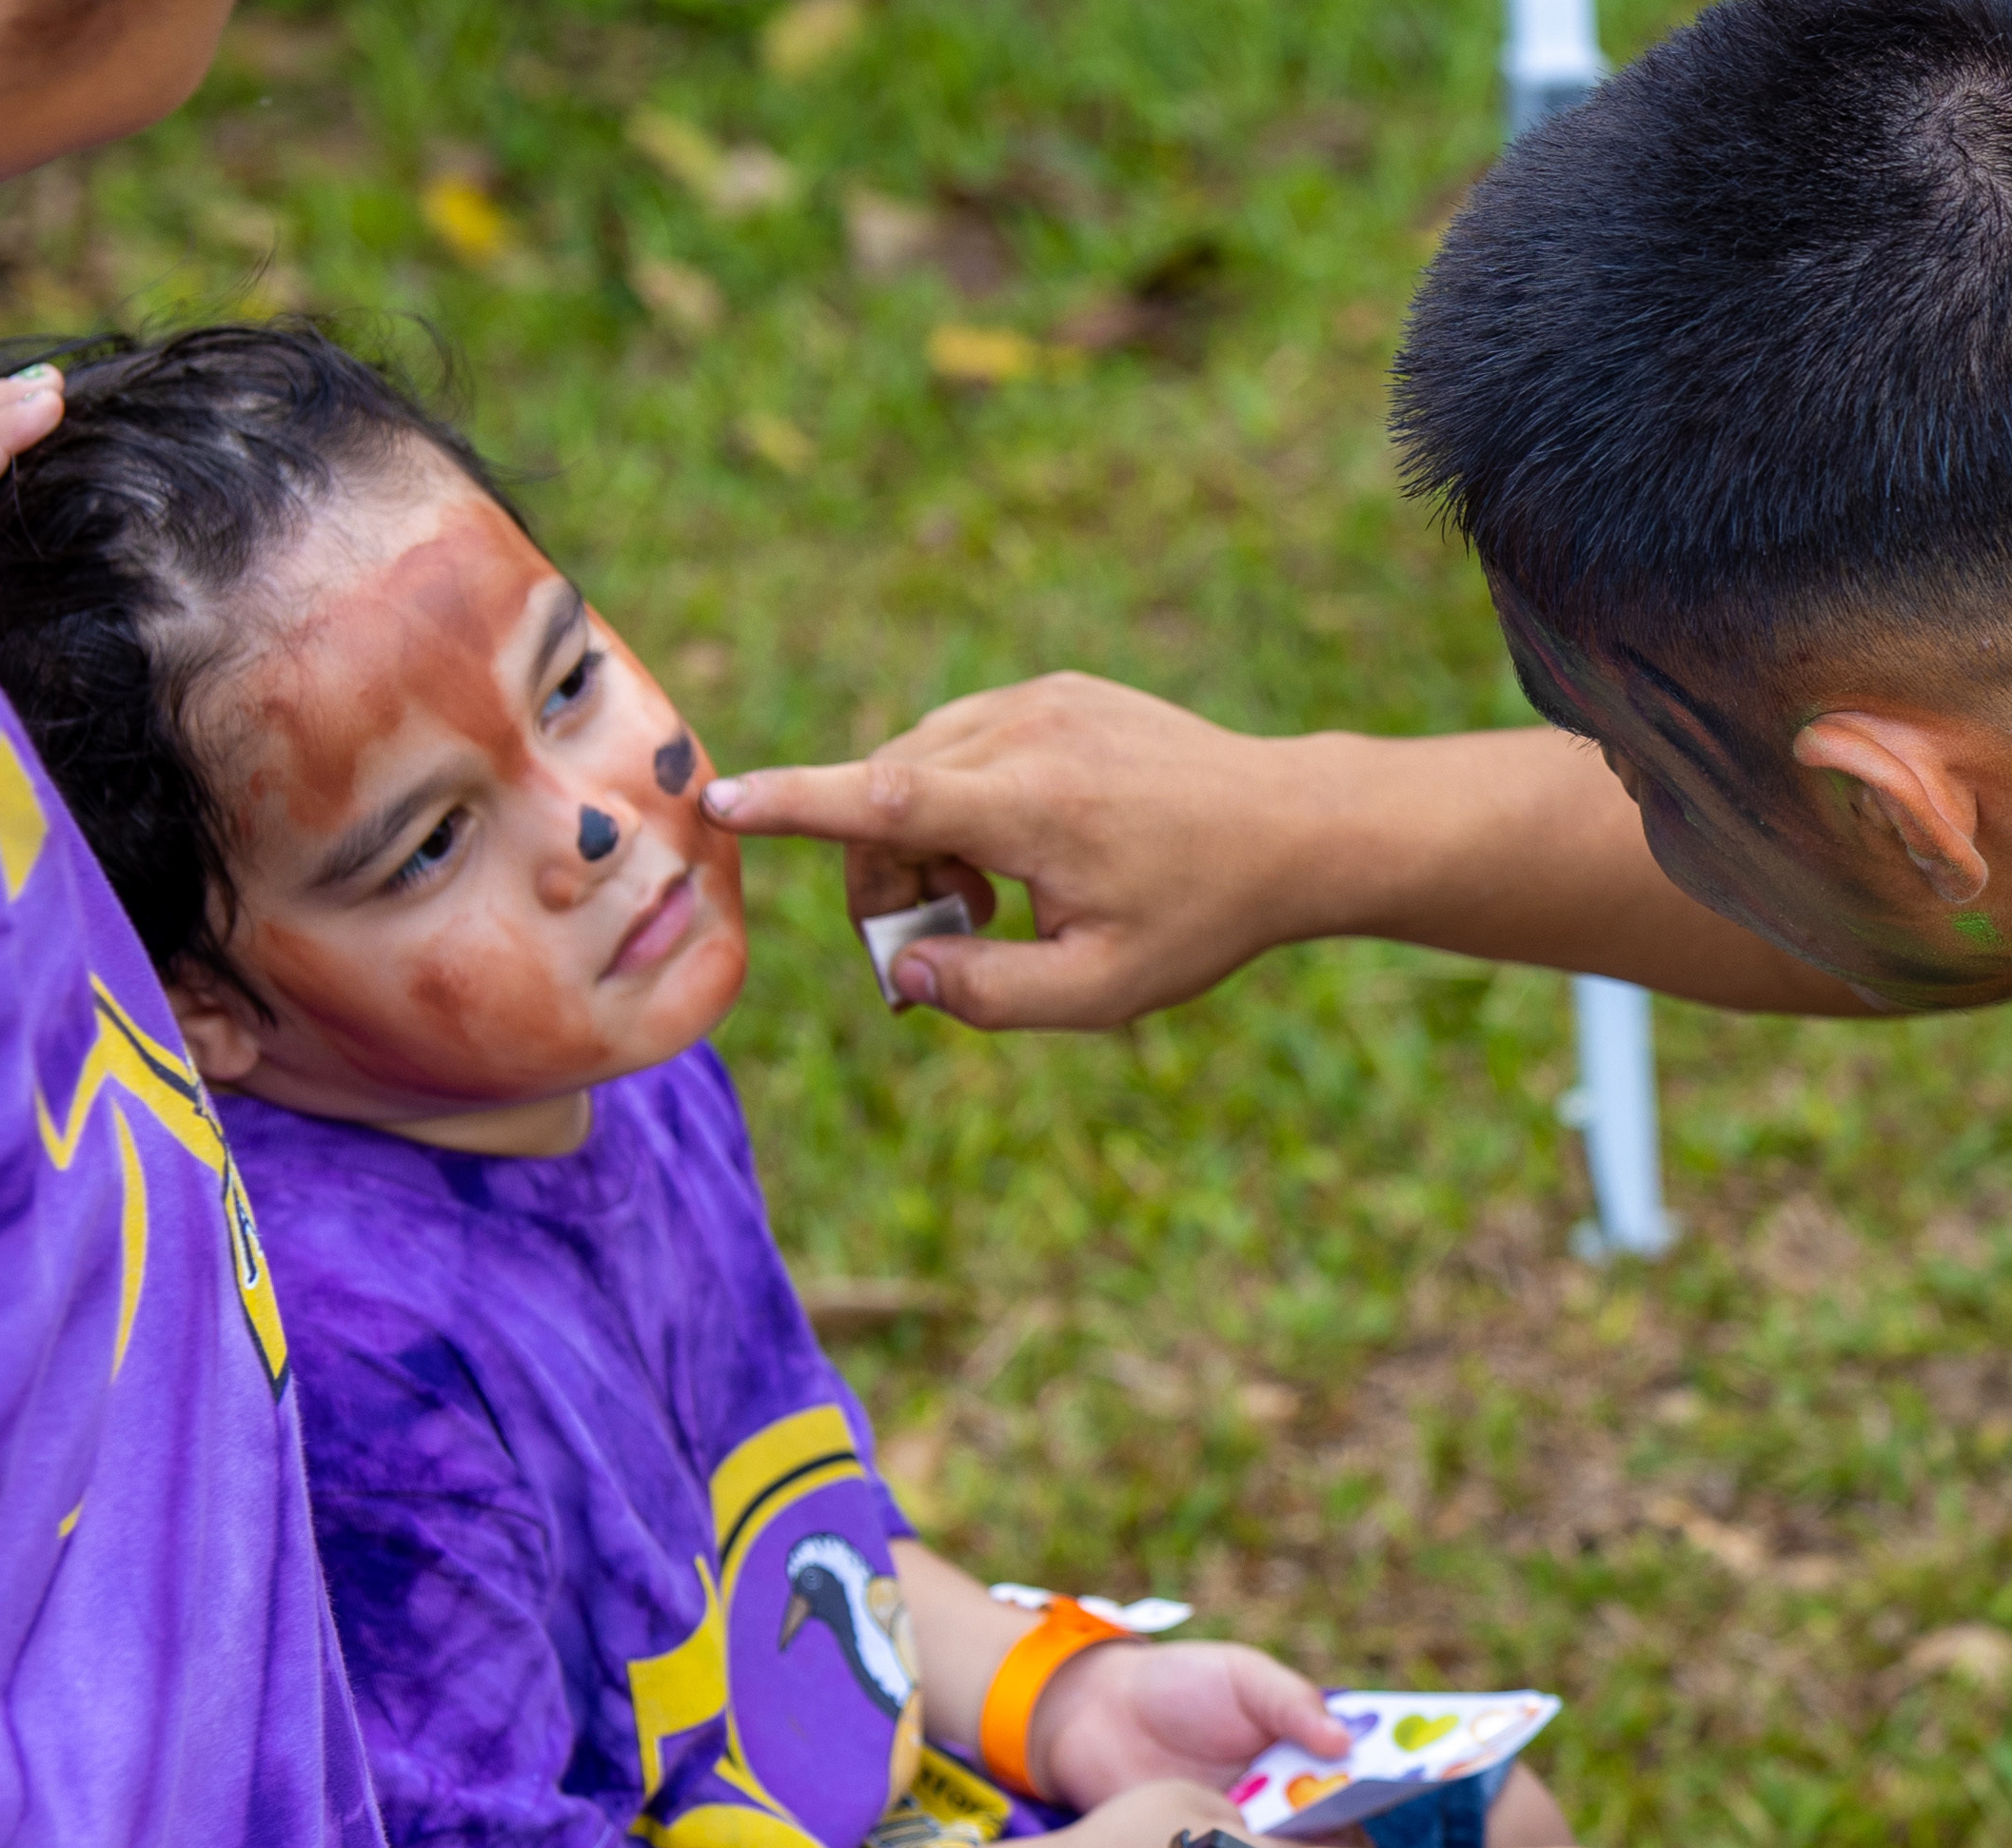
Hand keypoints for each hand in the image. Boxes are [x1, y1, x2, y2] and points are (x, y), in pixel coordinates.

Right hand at [700, 672, 1327, 1027]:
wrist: (1293, 825)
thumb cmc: (1200, 916)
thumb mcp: (1102, 991)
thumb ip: (989, 993)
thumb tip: (902, 970)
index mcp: (1033, 806)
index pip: (884, 797)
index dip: (797, 802)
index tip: (719, 798)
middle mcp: (1026, 732)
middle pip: (886, 795)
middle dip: (884, 876)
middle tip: (940, 945)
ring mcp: (1042, 699)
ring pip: (916, 764)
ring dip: (921, 839)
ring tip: (993, 900)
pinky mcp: (1056, 690)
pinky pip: (961, 742)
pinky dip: (959, 799)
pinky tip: (1021, 852)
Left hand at [1030, 1636, 1351, 1811]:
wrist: (1092, 1716)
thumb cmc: (1176, 1683)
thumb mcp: (1241, 1676)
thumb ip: (1291, 1701)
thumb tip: (1346, 1741)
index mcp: (1308, 1753)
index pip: (1361, 1782)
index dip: (1381, 1794)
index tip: (1391, 1806)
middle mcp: (1289, 1803)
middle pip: (1334, 1837)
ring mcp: (1249, 1839)